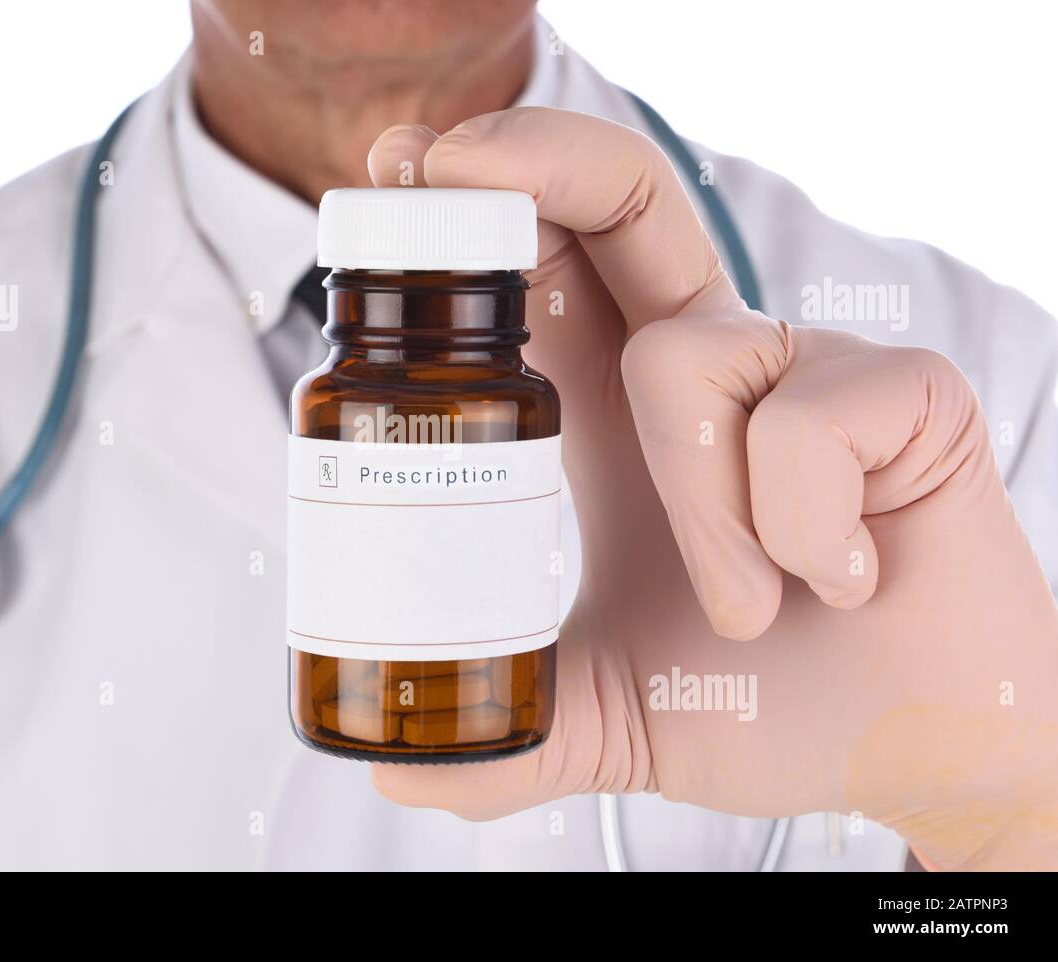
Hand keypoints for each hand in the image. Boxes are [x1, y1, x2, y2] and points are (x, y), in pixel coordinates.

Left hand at [365, 108, 1057, 869]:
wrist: (916, 749)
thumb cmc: (770, 703)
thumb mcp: (613, 714)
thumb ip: (516, 735)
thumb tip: (399, 773)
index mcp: (624, 419)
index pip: (549, 272)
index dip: (476, 211)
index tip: (394, 177)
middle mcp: (710, 368)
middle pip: (621, 200)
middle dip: (533, 157)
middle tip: (444, 162)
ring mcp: (805, 370)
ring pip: (685, 361)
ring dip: (699, 516)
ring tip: (748, 608)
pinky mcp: (904, 395)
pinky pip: (802, 425)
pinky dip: (795, 530)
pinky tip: (842, 578)